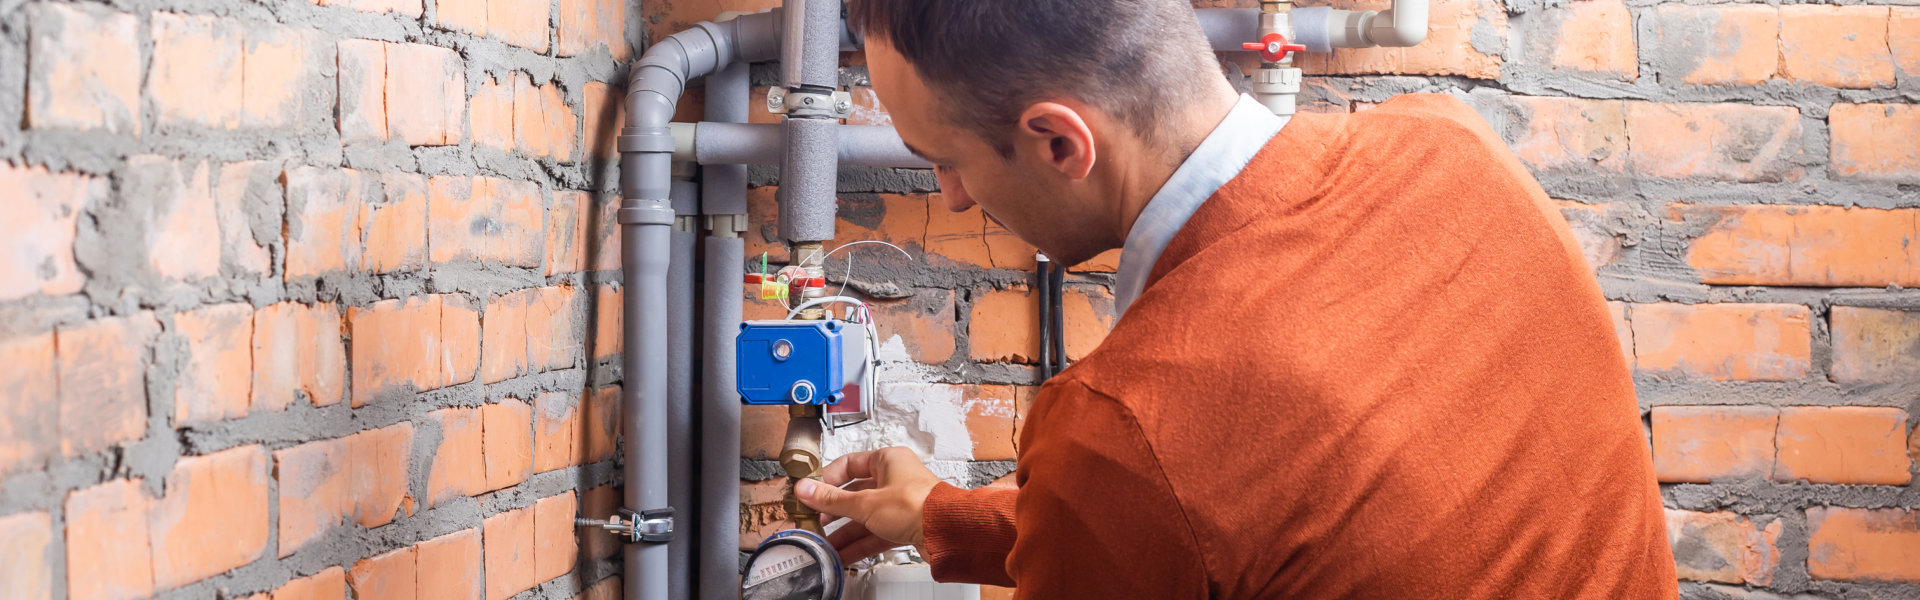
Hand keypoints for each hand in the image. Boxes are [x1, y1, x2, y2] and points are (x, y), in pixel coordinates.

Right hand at [794, 446, 941, 563]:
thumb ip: (832, 499)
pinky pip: (876, 532)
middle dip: (834, 511)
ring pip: (865, 516)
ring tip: (824, 543)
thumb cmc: (917, 506)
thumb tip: (806, 489)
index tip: (811, 492)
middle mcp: (894, 479)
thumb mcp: (865, 503)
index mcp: (887, 461)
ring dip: (844, 531)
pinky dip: (860, 543)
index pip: (849, 464)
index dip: (827, 479)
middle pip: (856, 494)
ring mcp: (900, 503)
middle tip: (814, 520)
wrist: (946, 531)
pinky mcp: (905, 525)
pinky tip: (843, 553)